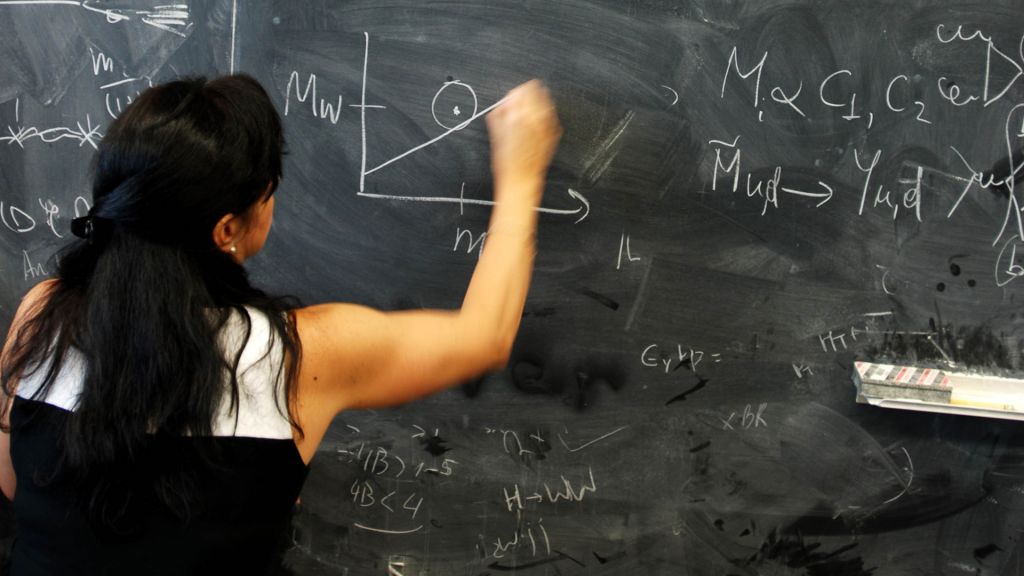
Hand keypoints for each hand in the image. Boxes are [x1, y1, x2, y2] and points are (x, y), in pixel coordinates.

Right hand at [486, 80, 561, 203]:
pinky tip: (537, 124)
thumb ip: (499, 113)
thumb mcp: (495, 134)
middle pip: (535, 91)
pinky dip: (544, 115)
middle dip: (526, 96)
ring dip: (537, 103)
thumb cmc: (506, 160)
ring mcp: (547, 124)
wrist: (521, 178)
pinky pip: (551, 115)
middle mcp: (535, 117)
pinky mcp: (554, 132)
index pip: (520, 90)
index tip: (511, 100)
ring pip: (545, 101)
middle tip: (520, 106)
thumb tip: (505, 102)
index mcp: (518, 116)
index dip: (514, 94)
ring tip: (529, 114)